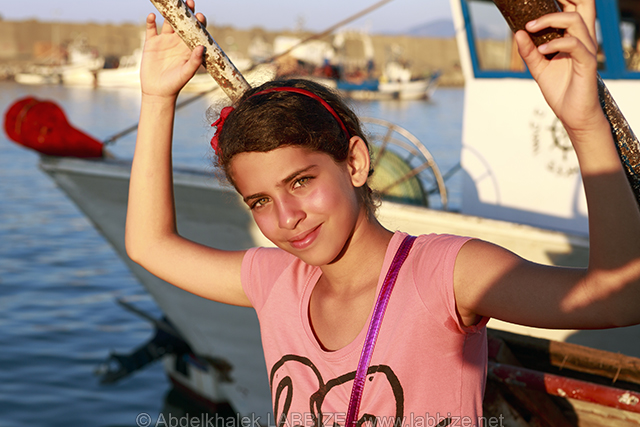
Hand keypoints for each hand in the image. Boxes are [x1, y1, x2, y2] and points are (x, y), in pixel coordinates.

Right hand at [140, 0, 205, 98]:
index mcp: (188, 48)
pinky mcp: (151, 43)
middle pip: (182, 23)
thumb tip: (202, 47)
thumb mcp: (186, 73)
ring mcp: (164, 41)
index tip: (200, 16)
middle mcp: (177, 42)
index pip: (196, 32)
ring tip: (171, 2)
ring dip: (169, 12)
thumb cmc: (175, 84)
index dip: (199, 23)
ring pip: (167, 22)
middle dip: (186, 12)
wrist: (157, 91)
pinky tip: (153, 16)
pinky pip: (151, 29)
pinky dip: (151, 21)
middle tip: (189, 1)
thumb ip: (195, 61)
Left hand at [515, 0, 604, 135]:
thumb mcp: (539, 68)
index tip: (536, 2)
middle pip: (583, 5)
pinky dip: (556, 44)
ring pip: (575, 21)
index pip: (574, 8)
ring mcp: (587, 49)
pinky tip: (541, 50)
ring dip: (550, 20)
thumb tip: (517, 32)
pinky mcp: (587, 63)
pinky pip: (574, 45)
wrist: (572, 114)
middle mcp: (583, 39)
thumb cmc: (560, 89)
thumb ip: (529, 51)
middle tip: (539, 2)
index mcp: (574, 36)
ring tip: (530, 28)